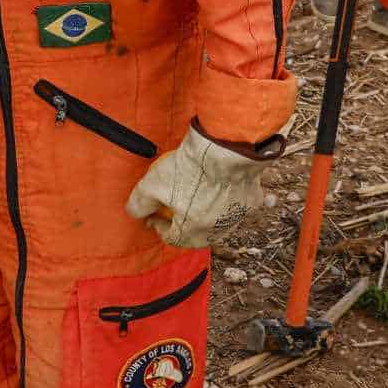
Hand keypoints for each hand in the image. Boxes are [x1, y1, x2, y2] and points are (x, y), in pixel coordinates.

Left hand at [124, 125, 270, 247]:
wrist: (226, 150)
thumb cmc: (189, 169)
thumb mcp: (151, 185)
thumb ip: (139, 203)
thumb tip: (135, 213)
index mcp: (194, 231)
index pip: (172, 238)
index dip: (158, 226)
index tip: (152, 215)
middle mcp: (219, 230)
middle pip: (198, 236)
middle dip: (183, 227)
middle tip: (174, 213)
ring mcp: (238, 217)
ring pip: (220, 223)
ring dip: (206, 216)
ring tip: (195, 201)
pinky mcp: (252, 201)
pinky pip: (238, 205)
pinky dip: (229, 201)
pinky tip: (221, 189)